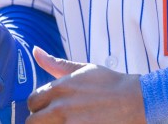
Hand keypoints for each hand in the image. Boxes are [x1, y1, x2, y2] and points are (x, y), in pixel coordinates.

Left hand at [26, 47, 145, 122]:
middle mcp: (60, 107)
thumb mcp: (84, 69)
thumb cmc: (110, 85)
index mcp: (60, 88)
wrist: (136, 101)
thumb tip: (35, 51)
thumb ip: (56, 63)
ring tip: (68, 122)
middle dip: (42, 120)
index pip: (32, 101)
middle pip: (32, 121)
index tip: (51, 108)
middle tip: (57, 119)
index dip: (40, 106)